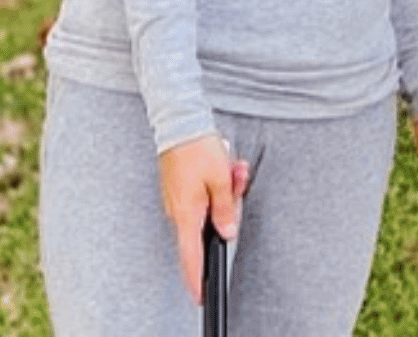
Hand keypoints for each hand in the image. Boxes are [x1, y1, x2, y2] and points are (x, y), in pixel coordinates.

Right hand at [158, 133, 247, 304]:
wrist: (179, 121)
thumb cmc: (198, 148)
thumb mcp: (219, 179)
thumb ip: (225, 209)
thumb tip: (227, 233)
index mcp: (187, 214)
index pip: (191, 256)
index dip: (196, 278)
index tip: (200, 296)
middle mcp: (179, 211)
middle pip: (209, 224)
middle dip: (230, 203)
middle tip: (238, 178)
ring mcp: (179, 199)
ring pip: (210, 204)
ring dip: (226, 187)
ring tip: (233, 165)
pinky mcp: (181, 187)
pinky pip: (204, 192)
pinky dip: (216, 180)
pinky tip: (223, 161)